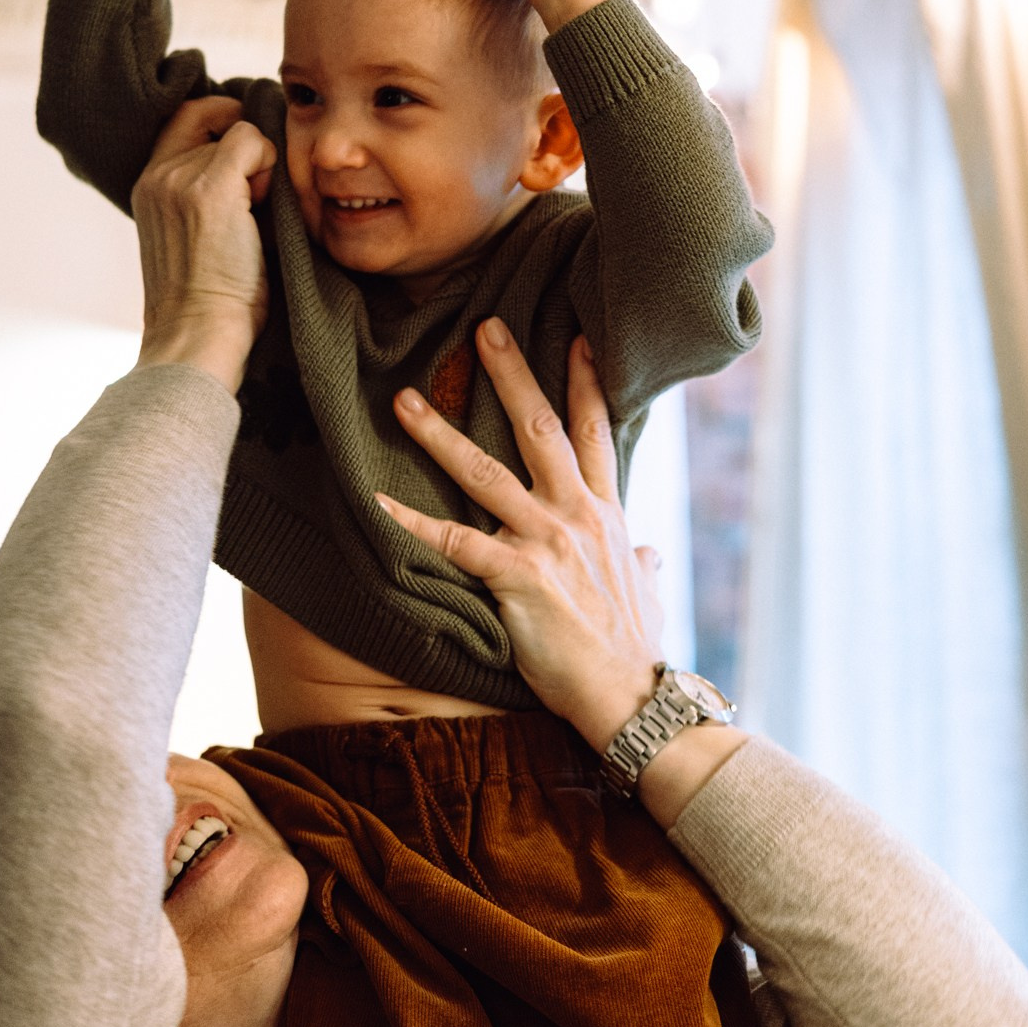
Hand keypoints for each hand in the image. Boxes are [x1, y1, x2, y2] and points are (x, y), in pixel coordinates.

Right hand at [132, 96, 275, 391]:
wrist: (198, 336)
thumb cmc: (208, 299)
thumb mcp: (187, 235)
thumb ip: (198, 194)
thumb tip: (246, 162)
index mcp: (147, 186)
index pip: (182, 119)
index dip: (218, 124)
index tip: (244, 158)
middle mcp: (157, 176)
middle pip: (214, 124)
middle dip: (243, 152)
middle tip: (252, 199)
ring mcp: (180, 179)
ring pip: (239, 134)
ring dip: (259, 168)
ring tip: (252, 217)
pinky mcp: (210, 188)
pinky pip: (251, 140)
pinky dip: (268, 164)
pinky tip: (263, 205)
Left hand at [377, 321, 660, 752]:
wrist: (633, 698)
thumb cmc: (636, 649)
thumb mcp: (649, 593)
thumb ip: (644, 563)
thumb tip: (650, 555)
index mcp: (606, 513)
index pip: (599, 430)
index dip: (587, 381)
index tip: (577, 335)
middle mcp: (576, 515)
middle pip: (541, 428)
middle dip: (511, 375)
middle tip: (484, 328)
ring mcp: (546, 542)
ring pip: (485, 472)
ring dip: (439, 434)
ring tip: (403, 400)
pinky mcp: (518, 577)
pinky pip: (455, 541)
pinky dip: (412, 523)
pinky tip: (377, 503)